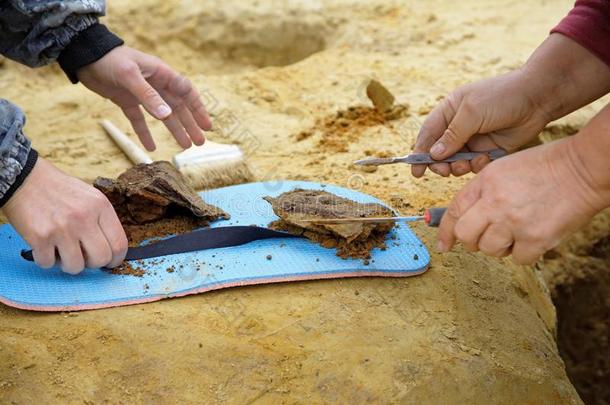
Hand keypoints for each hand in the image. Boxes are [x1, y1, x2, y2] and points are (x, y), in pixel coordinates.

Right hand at [2, 158, 127, 273]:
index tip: (109, 263)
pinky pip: (48, 263)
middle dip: (92, 264)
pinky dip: (45, 260)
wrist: (25, 178)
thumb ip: (101, 220)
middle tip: (83, 257)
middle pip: (100, 259)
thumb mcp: (90, 197)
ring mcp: (62, 228)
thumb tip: (110, 249)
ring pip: (75, 267)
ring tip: (62, 251)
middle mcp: (84, 218)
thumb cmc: (59, 190)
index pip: (119, 244)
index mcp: (100, 206)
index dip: (115, 259)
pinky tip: (45, 247)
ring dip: (68, 264)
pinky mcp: (40, 237)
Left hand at [77, 46, 211, 150]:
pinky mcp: (126, 100)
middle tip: (199, 142)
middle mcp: (155, 84)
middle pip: (177, 107)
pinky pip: (139, 119)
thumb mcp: (129, 76)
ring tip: (184, 146)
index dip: (198, 109)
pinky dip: (144, 133)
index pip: (186, 92)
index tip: (206, 125)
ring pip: (162, 115)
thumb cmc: (109, 59)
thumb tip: (167, 116)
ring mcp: (141, 93)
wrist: (84, 55)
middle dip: (190, 125)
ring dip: (174, 130)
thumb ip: (148, 96)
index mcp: (161, 74)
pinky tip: (151, 147)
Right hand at [412, 69, 550, 177]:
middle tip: (444, 172)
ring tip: (466, 164)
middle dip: (440, 164)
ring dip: (459, 166)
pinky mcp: (489, 149)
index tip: (416, 171)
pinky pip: (476, 164)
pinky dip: (477, 165)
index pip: (428, 134)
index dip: (420, 153)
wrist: (538, 97)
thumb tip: (433, 155)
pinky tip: (485, 158)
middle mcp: (459, 126)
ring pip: (457, 161)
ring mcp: (474, 139)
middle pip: (439, 152)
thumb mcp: (471, 113)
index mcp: (449, 111)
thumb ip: (451, 136)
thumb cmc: (501, 96)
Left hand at [436, 138, 606, 263]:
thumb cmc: (545, 167)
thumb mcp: (503, 169)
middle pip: (465, 235)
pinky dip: (523, 253)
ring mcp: (514, 221)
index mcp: (485, 182)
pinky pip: (517, 259)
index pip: (454, 211)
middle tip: (486, 237)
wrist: (582, 168)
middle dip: (472, 241)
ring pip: (489, 250)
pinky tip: (532, 237)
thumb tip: (467, 218)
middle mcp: (495, 202)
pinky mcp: (536, 238)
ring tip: (516, 232)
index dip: (445, 232)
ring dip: (500, 247)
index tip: (443, 245)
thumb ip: (482, 192)